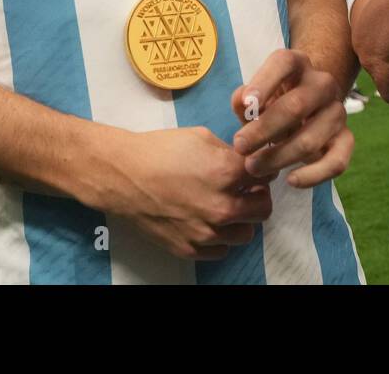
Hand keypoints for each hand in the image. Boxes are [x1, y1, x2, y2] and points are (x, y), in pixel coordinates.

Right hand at [94, 127, 273, 260]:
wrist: (122, 176)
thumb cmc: (158, 151)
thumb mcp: (200, 137)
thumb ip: (229, 152)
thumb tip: (244, 161)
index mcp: (228, 174)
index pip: (266, 176)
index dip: (261, 170)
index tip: (254, 170)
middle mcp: (222, 207)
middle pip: (263, 208)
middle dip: (258, 196)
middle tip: (245, 189)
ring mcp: (207, 232)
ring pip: (246, 234)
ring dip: (240, 220)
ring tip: (224, 207)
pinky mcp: (190, 249)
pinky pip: (221, 250)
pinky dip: (219, 238)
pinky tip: (207, 222)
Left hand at [230, 49, 353, 188]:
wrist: (304, 111)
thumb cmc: (271, 102)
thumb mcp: (254, 96)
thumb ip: (243, 99)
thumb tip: (244, 105)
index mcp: (297, 64)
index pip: (283, 64)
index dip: (263, 83)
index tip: (245, 105)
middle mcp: (322, 84)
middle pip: (296, 106)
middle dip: (264, 130)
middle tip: (240, 147)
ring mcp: (337, 111)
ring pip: (311, 139)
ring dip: (279, 157)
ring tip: (253, 167)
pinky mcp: (346, 138)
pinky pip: (336, 162)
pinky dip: (313, 175)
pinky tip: (291, 180)